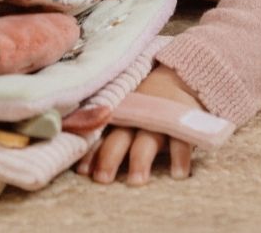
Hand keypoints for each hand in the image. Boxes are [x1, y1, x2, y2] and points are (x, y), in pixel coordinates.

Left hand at [76, 64, 200, 185]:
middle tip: (102, 178)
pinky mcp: (182, 122)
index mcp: (119, 114)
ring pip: (147, 139)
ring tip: (136, 181)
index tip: (82, 171)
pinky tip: (178, 174)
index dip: (91, 152)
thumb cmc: (143, 102)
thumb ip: (104, 126)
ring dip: (140, 159)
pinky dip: (180, 157)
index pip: (101, 133)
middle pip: (120, 137)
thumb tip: (78, 153)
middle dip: (110, 156)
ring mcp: (160, 119)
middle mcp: (136, 117)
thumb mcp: (123, 108)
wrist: (178, 78)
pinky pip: (182, 140)